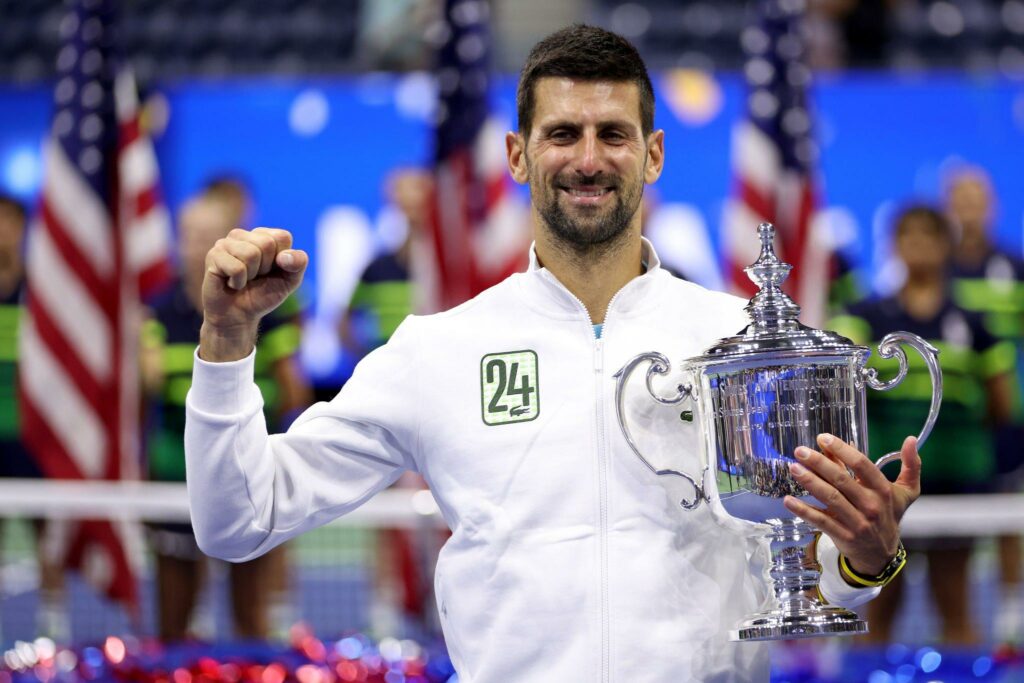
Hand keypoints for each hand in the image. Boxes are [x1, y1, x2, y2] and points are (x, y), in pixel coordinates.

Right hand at [199, 227, 307, 361]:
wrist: (238, 316)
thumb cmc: (263, 295)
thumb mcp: (290, 280)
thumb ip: (299, 263)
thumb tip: (284, 256)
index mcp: (263, 235)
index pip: (282, 237)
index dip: (283, 260)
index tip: (272, 271)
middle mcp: (242, 235)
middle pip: (266, 244)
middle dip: (266, 268)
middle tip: (255, 277)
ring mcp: (225, 243)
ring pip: (251, 254)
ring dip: (251, 275)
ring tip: (243, 280)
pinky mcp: (213, 255)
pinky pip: (237, 268)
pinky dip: (238, 282)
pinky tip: (231, 283)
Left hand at [783, 433, 920, 575]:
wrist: (882, 555)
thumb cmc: (890, 515)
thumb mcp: (906, 492)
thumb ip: (910, 465)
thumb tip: (911, 439)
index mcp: (883, 490)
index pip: (862, 465)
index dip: (842, 450)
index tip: (823, 438)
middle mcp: (871, 505)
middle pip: (842, 480)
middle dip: (819, 463)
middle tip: (800, 451)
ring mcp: (857, 522)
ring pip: (830, 498)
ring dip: (810, 482)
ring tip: (794, 468)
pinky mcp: (843, 535)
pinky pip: (821, 521)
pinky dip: (804, 511)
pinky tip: (789, 500)